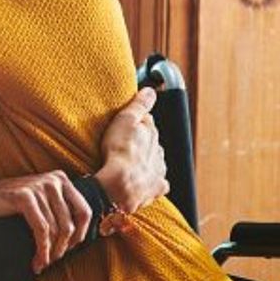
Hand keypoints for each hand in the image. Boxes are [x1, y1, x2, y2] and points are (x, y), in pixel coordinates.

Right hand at [0, 170, 91, 273]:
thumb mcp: (42, 202)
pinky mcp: (24, 196)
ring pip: (55, 229)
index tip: (70, 248)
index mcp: (61, 179)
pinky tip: (37, 259)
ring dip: (50, 252)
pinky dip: (42, 248)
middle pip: (69, 224)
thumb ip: (61, 211)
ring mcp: (38, 186)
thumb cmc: (13, 203)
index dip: (81, 235)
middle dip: (63, 247)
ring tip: (42, 262)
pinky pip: (41, 230)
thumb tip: (79, 238)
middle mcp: (52, 179)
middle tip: (53, 260)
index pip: (84, 211)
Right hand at [95, 87, 169, 213]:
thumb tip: (151, 91)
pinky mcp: (155, 189)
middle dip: (142, 142)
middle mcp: (159, 152)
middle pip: (151, 143)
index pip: (147, 123)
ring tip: (129, 162)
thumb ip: (139, 105)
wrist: (120, 185)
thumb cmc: (120, 151)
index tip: (126, 123)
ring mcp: (158, 172)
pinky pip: (157, 184)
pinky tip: (142, 181)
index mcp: (152, 134)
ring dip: (145, 161)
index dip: (137, 122)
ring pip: (155, 162)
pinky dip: (151, 181)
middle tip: (124, 143)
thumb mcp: (125, 120)